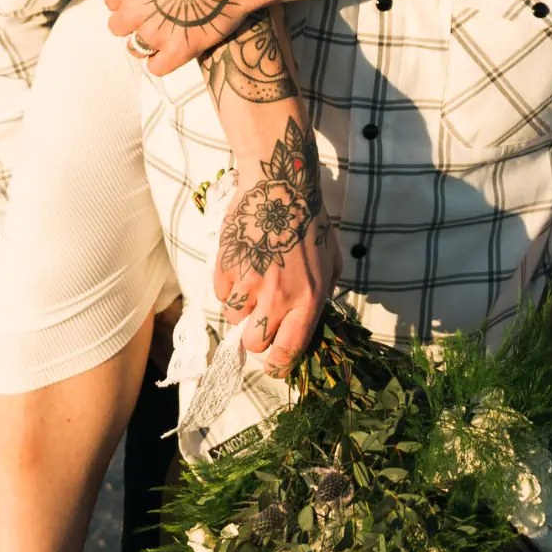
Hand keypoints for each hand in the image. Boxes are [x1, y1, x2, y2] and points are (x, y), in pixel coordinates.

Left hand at [96, 0, 255, 76]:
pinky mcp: (178, 51)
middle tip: (157, 12)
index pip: (112, 1)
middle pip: (118, 27)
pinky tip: (173, 48)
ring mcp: (155, 34)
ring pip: (135, 48)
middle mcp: (134, 12)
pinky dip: (161, 61)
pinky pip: (156, 67)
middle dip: (134, 21)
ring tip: (168, 28)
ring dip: (146, 41)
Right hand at [212, 128, 339, 373]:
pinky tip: (239, 267)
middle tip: (259, 322)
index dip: (278, 365)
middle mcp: (277, 298)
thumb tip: (312, 314)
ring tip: (249, 287)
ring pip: (232, 318)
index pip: (287, 351)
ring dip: (240, 309)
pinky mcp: (225, 266)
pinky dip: (227, 287)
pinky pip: (219, 292)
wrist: (279, 186)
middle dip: (256, 337)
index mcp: (307, 300)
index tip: (274, 363)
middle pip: (254, 343)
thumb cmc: (311, 221)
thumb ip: (324, 292)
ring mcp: (247, 283)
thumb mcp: (332, 260)